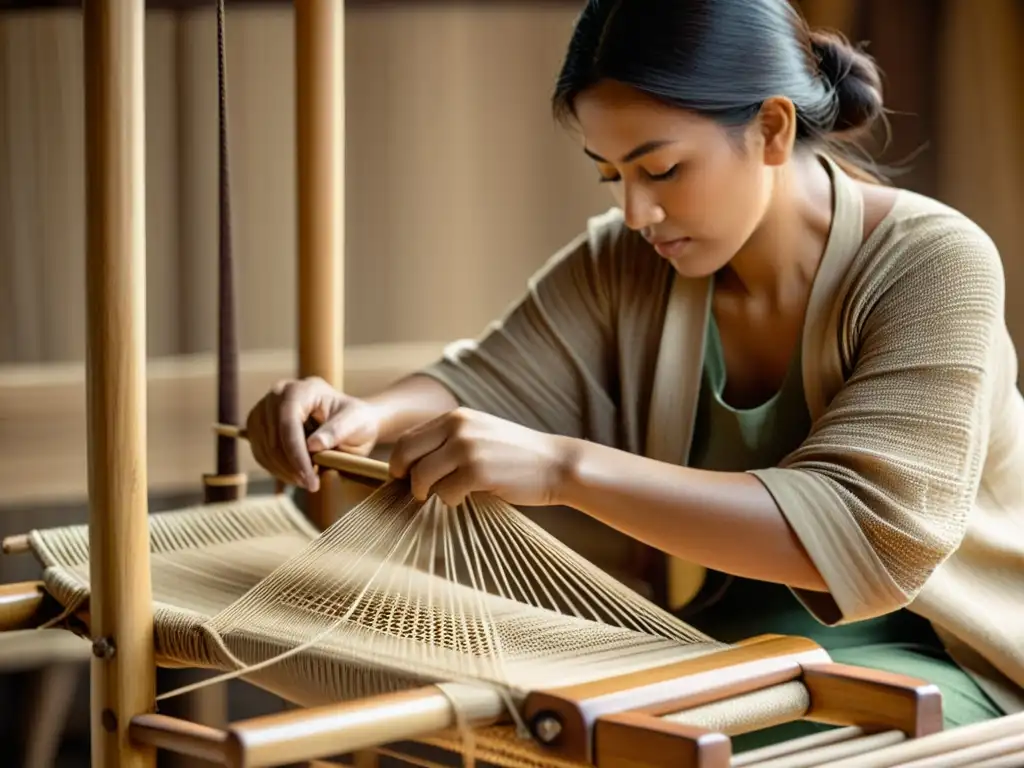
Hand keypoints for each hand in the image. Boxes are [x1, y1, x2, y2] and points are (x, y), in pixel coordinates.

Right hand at [245, 376, 381, 491]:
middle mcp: (279, 393)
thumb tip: (313, 445)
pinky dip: (276, 469)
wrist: (350, 422)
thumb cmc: (355, 420)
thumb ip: (337, 431)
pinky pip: (260, 452)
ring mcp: (265, 408)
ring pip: (264, 447)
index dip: (296, 454)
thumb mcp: (356, 423)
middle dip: (291, 466)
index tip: (310, 479)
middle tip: (311, 485)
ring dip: (283, 471)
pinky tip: (295, 474)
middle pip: (273, 437)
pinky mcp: (259, 425)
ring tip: (307, 480)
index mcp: (304, 389)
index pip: (289, 423)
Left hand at [388, 407, 574, 506]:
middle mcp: (458, 427)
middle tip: (416, 493)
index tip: (404, 478)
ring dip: (429, 492)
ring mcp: (467, 449)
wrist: (556, 464)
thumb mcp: (480, 434)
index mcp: (456, 417)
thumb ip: (449, 441)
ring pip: (422, 476)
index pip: (408, 438)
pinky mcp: (478, 472)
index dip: (400, 462)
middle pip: (406, 454)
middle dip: (404, 478)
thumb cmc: (516, 455)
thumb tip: (412, 465)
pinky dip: (451, 500)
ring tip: (447, 495)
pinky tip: (466, 498)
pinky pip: (445, 492)